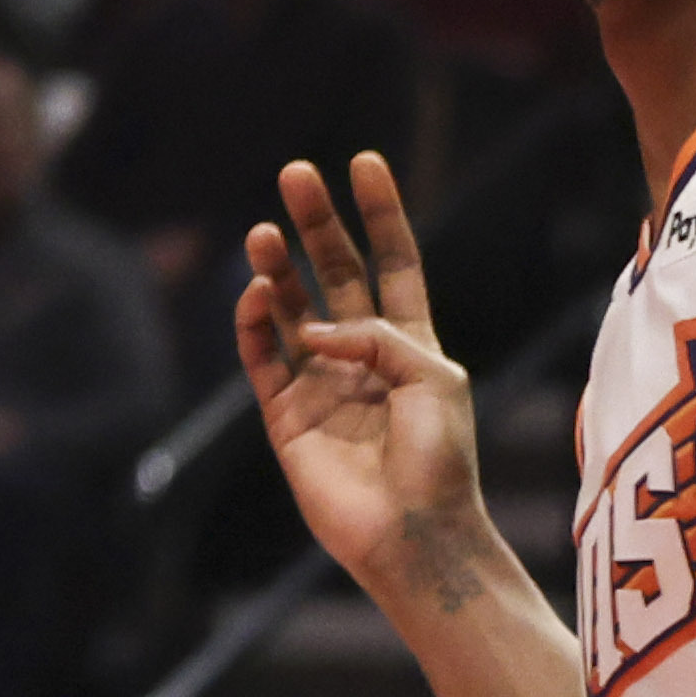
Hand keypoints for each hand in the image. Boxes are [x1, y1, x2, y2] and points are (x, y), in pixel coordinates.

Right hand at [241, 152, 495, 591]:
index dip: (381, 215)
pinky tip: (257, 294)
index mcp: (410, 346)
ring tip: (262, 232)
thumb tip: (309, 329)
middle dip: (316, 223)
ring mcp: (320, 382)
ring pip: (289, 306)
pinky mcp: (285, 414)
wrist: (416, 533)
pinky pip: (261, 355)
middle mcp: (361, 356)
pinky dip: (254, 321)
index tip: (365, 162)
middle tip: (296, 173)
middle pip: (334, 273)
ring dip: (275, 266)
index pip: (394, 264)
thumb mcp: (435, 378)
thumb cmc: (441, 459)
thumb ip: (376, 335)